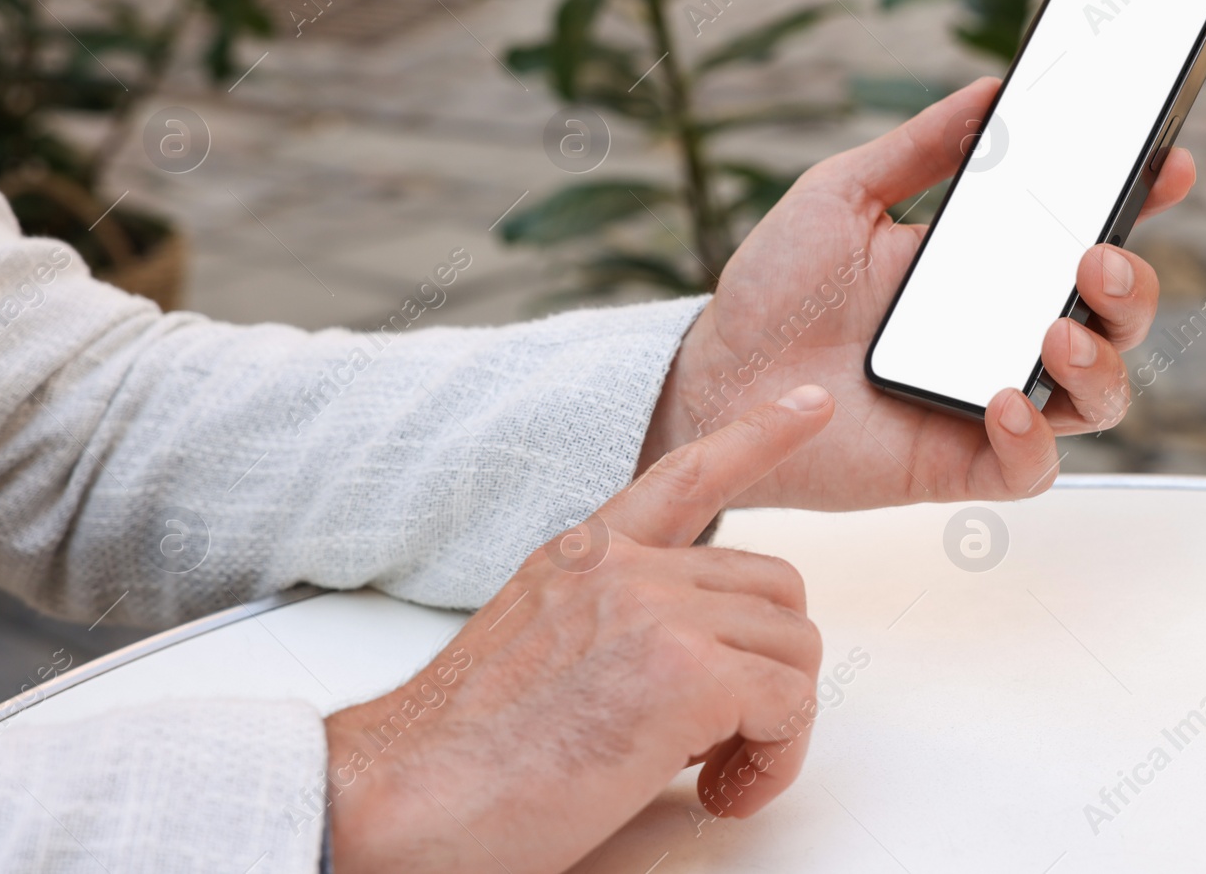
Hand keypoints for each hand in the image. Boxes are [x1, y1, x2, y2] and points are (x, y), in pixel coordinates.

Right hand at [326, 386, 835, 873]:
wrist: (396, 798)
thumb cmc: (460, 753)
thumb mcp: (536, 651)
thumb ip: (614, 628)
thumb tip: (693, 670)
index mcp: (586, 558)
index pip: (689, 475)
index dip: (758, 437)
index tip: (809, 407)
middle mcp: (625, 569)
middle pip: (777, 591)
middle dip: (774, 669)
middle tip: (729, 739)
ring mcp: (657, 611)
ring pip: (796, 648)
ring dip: (778, 724)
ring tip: (715, 774)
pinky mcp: (684, 673)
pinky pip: (791, 706)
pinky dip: (774, 761)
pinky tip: (722, 789)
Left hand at [641, 77, 1194, 508]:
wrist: (712, 378)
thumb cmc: (773, 290)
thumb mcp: (843, 196)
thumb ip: (918, 148)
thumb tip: (991, 92)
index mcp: (984, 268)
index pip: (1084, 236)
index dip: (1137, 204)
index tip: (1168, 164)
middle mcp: (1000, 334)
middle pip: (1113, 319)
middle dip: (1133, 285)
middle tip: (1097, 255)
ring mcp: (986, 400)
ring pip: (1097, 398)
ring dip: (1102, 361)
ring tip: (1059, 329)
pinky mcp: (958, 462)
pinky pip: (1032, 467)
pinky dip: (1034, 440)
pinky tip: (1002, 400)